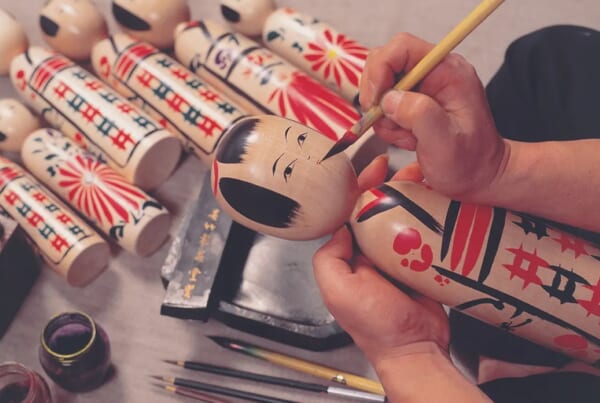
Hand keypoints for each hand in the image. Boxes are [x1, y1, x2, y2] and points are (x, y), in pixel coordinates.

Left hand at [312, 156, 448, 365]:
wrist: (416, 349)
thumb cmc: (377, 328)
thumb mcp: (338, 291)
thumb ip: (330, 257)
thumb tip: (340, 226)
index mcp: (349, 257)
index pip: (351, 213)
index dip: (360, 188)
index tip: (373, 169)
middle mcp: (371, 254)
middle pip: (380, 210)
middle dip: (392, 185)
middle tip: (406, 168)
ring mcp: (398, 258)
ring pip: (404, 218)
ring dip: (414, 197)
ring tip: (425, 178)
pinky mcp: (423, 263)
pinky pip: (426, 235)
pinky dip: (432, 218)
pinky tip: (440, 202)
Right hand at [359, 33, 507, 201]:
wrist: (478, 177)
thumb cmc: (469, 162)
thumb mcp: (445, 141)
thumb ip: (418, 114)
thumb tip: (389, 99)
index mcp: (448, 71)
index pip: (401, 48)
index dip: (380, 69)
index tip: (376, 100)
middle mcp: (434, 73)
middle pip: (384, 62)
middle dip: (376, 93)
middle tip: (385, 120)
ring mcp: (422, 88)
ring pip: (380, 86)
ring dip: (383, 115)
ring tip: (407, 136)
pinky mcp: (412, 103)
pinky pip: (383, 105)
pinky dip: (387, 125)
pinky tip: (407, 138)